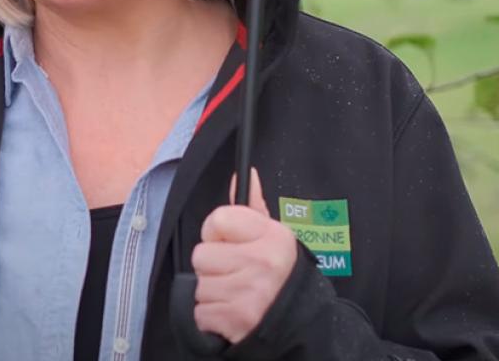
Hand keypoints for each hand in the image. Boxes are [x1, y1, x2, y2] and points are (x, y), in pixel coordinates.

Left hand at [191, 168, 296, 342]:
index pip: (217, 220)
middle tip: (234, 275)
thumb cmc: (280, 276)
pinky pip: (200, 312)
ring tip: (235, 295)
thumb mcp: (273, 237)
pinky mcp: (235, 319)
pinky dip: (210, 316)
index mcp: (272, 236)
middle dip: (212, 267)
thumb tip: (245, 174)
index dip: (216, 234)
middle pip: (201, 254)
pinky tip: (231, 313)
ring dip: (211, 293)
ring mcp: (248, 292)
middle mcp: (261, 262)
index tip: (229, 244)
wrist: (300, 323)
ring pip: (198, 285)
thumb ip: (252, 206)